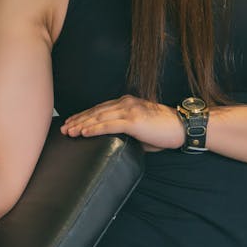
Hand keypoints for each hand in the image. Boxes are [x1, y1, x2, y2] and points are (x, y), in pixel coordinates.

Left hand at [60, 95, 185, 151]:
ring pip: (98, 117)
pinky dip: (94, 128)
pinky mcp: (133, 121)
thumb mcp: (141, 131)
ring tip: (68, 131)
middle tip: (63, 128)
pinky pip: (109, 125)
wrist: (183, 127)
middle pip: (95, 112)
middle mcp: (125, 103)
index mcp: (126, 103)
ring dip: (81, 124)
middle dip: (77, 120)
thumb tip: (114, 143)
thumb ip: (126, 132)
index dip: (84, 116)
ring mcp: (129, 111)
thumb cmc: (164, 131)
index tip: (71, 122)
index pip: (100, 109)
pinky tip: (83, 132)